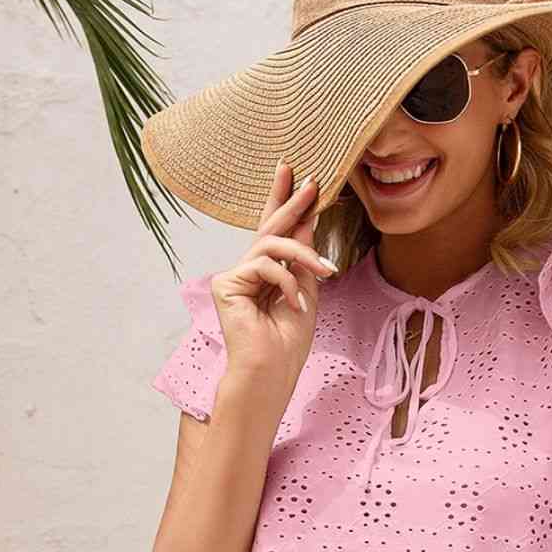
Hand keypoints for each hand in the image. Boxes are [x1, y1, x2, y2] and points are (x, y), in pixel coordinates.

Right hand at [207, 161, 336, 416]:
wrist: (271, 371)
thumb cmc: (288, 342)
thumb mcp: (306, 290)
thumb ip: (304, 256)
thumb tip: (308, 217)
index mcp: (268, 274)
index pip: (278, 233)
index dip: (289, 205)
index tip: (306, 180)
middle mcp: (248, 271)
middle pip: (269, 227)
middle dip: (291, 202)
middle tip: (310, 180)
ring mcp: (235, 276)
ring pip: (271, 244)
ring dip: (303, 254)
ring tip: (325, 270)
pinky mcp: (225, 284)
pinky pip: (264, 266)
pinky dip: (286, 283)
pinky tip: (295, 305)